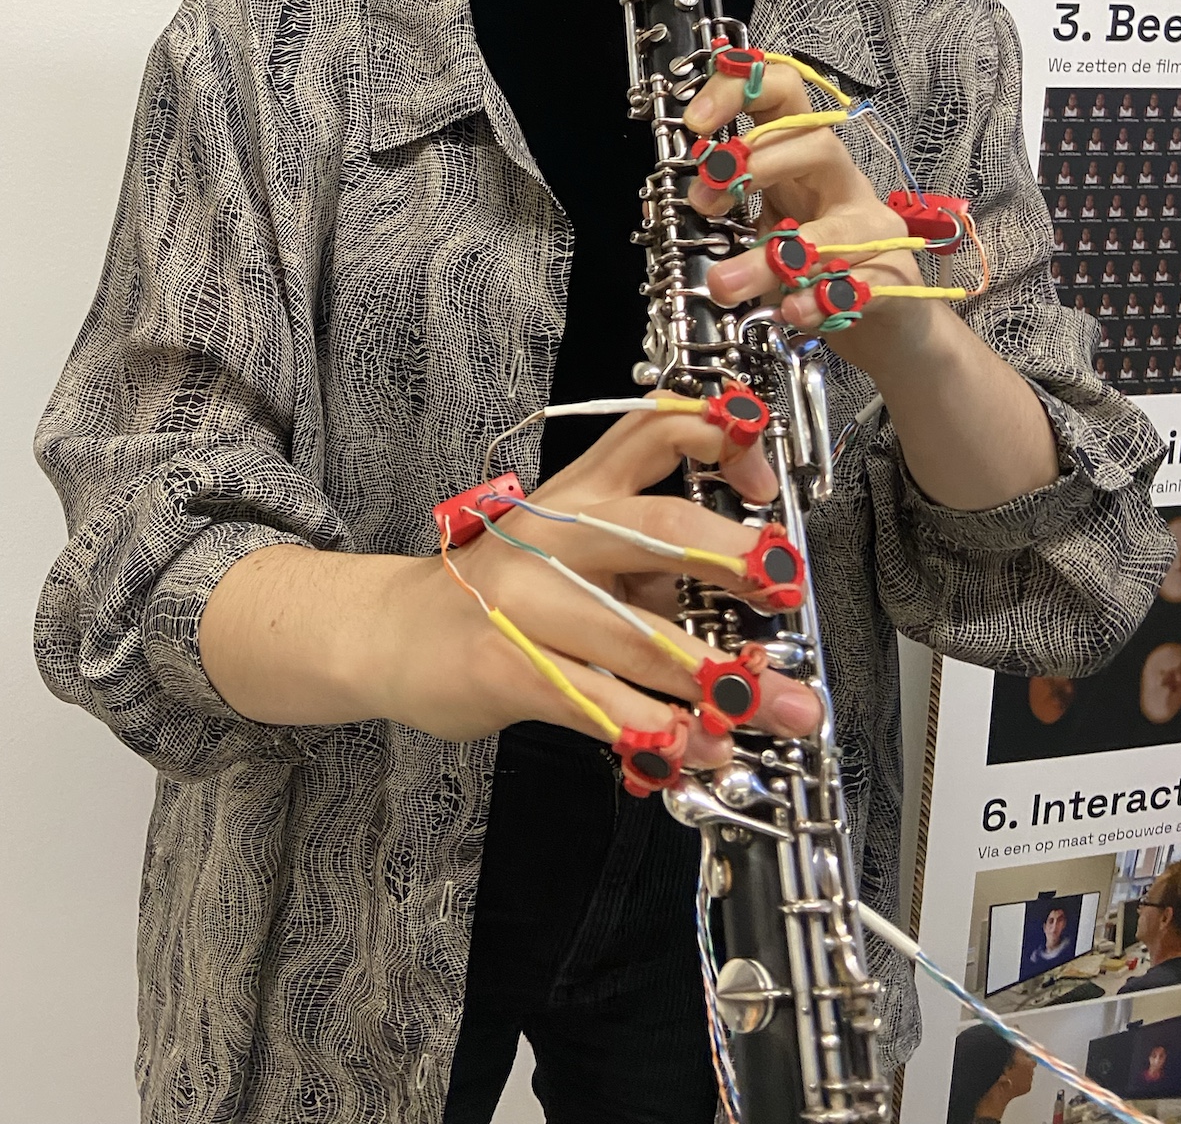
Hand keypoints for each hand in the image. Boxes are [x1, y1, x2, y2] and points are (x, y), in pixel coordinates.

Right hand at [379, 407, 822, 760]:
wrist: (393, 632)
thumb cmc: (501, 591)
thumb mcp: (575, 549)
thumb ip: (651, 565)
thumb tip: (750, 603)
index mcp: (581, 489)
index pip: (650, 430)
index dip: (717, 437)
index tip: (764, 474)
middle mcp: (555, 531)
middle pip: (655, 527)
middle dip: (732, 558)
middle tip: (788, 588)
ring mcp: (526, 598)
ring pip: (634, 632)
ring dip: (715, 676)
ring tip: (775, 707)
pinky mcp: (505, 663)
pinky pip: (593, 700)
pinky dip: (652, 731)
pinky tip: (693, 749)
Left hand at [683, 58, 926, 374]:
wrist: (889, 323)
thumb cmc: (818, 268)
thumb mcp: (765, 230)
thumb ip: (729, 217)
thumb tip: (676, 211)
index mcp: (801, 159)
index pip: (783, 94)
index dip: (740, 91)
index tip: (695, 121)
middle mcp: (840, 184)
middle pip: (815, 141)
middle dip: (755, 164)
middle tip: (703, 201)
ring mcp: (871, 230)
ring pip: (830, 229)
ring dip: (774, 256)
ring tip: (726, 282)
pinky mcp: (892, 278)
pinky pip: (859, 283)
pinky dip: (821, 300)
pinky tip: (793, 312)